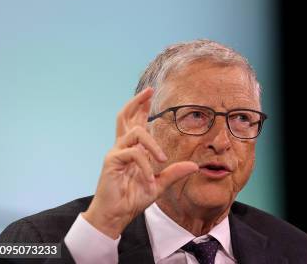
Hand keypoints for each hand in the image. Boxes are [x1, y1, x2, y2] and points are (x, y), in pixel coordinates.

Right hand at [83, 87, 197, 238]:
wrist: (116, 215)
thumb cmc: (133, 198)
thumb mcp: (159, 184)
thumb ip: (174, 173)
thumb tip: (194, 166)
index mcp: (132, 149)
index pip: (135, 122)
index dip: (142, 107)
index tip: (150, 93)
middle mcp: (122, 147)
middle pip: (125, 116)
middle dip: (137, 102)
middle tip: (149, 91)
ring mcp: (116, 153)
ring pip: (135, 133)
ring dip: (152, 145)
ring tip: (162, 159)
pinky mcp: (112, 161)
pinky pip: (133, 155)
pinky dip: (145, 165)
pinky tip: (149, 179)